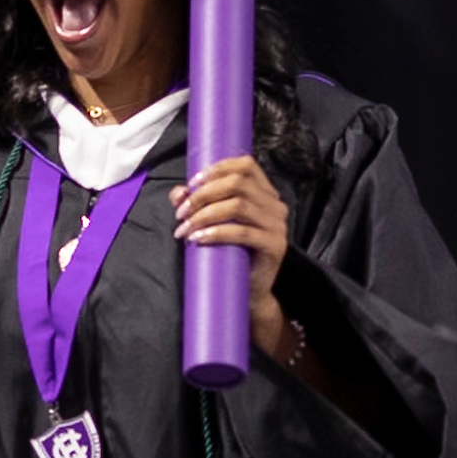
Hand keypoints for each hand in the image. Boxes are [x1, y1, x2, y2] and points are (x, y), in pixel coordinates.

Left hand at [171, 154, 290, 350]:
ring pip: (238, 206)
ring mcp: (277, 226)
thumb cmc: (230, 253)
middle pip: (238, 183)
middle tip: (181, 212)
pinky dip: (217, 232)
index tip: (191, 184)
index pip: (246, 165)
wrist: (249, 292)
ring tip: (185, 228)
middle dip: (203, 194)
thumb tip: (178, 192)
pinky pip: (243, 232)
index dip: (217, 169)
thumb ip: (196, 203)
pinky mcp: (274, 246)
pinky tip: (198, 239)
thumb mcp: (212, 223)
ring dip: (205, 214)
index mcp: (265, 193)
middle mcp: (275, 205)